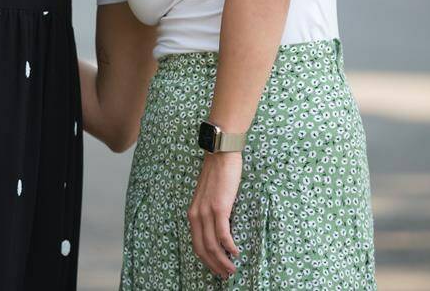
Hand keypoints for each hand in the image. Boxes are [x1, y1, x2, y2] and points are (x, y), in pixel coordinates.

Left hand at [188, 151, 241, 279]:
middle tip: (226, 275)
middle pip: (203, 249)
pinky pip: (223, 234)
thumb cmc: (218, 176)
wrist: (220, 155)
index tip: (216, 270)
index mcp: (193, 214)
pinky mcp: (219, 207)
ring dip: (223, 261)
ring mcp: (207, 212)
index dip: (206, 261)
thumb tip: (220, 232)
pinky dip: (229, 247)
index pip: (196, 245)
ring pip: (212, 245)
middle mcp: (196, 215)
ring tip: (232, 270)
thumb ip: (210, 214)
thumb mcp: (208, 198)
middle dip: (214, 266)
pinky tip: (236, 253)